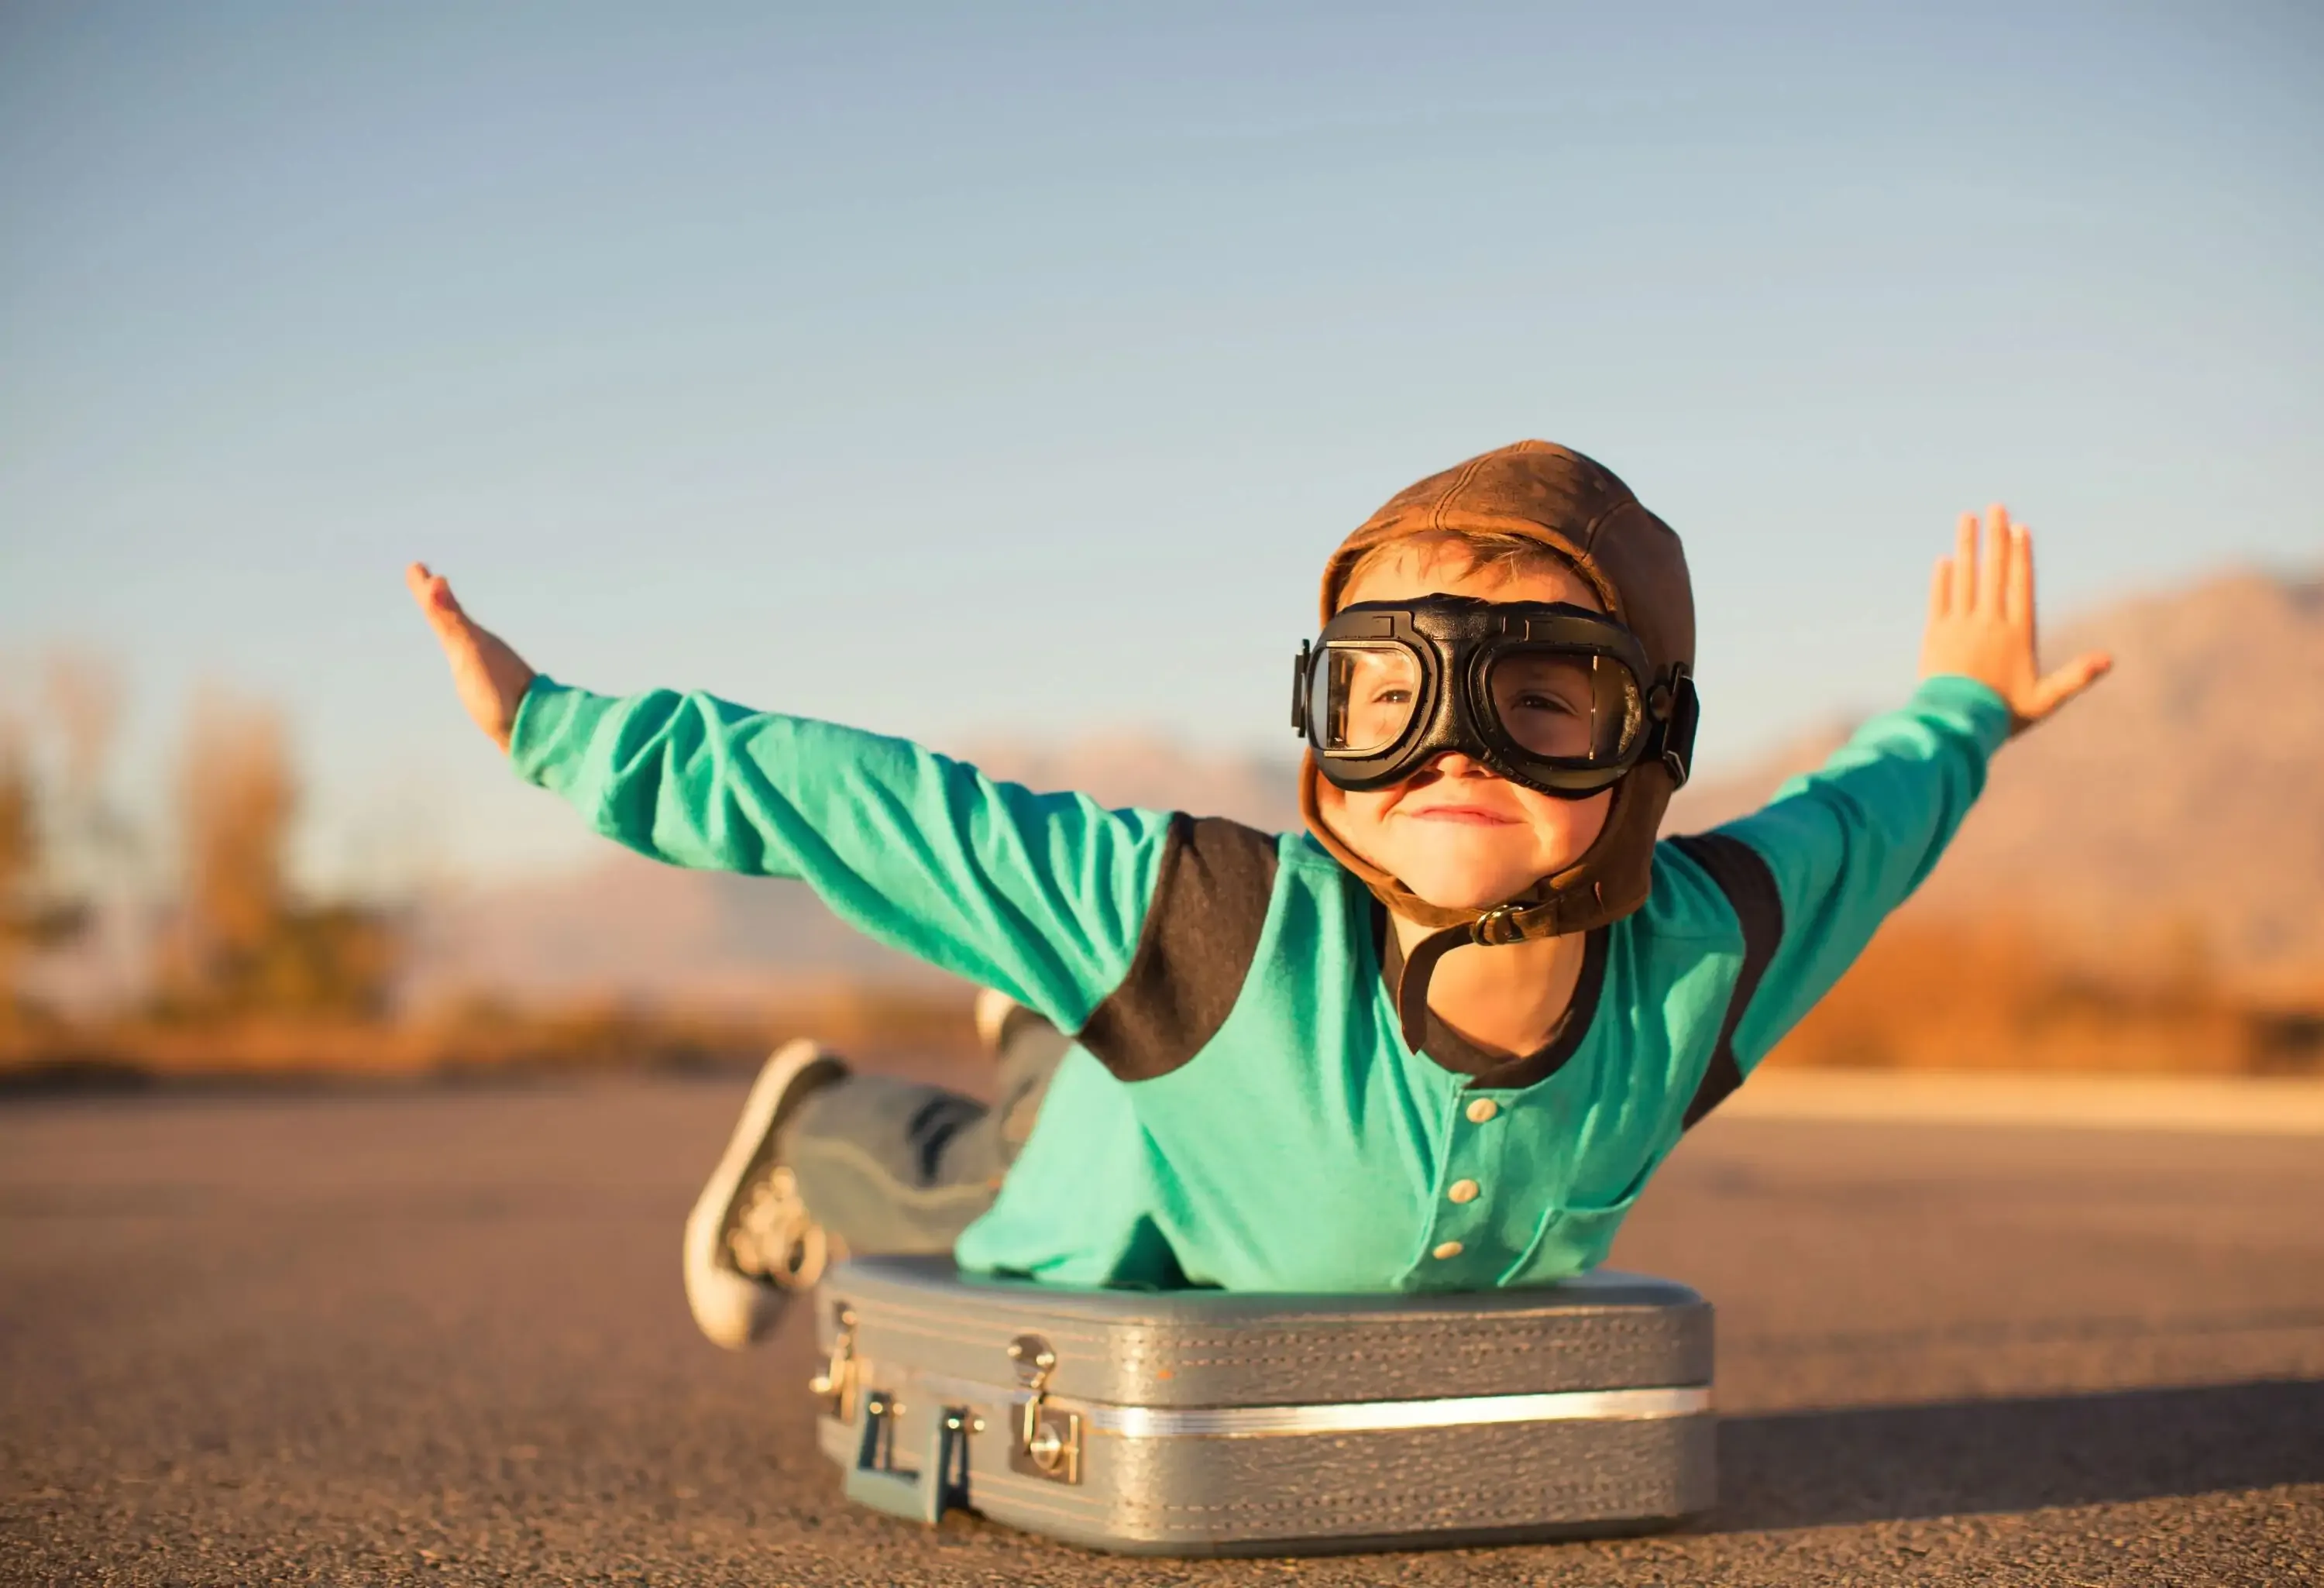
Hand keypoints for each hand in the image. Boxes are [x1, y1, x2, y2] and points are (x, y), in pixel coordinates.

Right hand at [405, 563, 536, 751]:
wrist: (537, 729)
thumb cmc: (499, 690)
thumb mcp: (470, 651)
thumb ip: (450, 620)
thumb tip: (436, 580)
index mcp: (472, 639)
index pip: (443, 607)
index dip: (427, 589)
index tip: (415, 566)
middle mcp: (483, 650)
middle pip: (455, 620)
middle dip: (439, 601)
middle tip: (429, 581)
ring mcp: (490, 671)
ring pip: (467, 641)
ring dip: (454, 627)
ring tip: (446, 619)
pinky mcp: (494, 693)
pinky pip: (475, 664)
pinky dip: (466, 654)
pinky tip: (471, 666)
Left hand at [1919, 505, 2110, 735]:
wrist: (1956, 726)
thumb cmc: (2004, 715)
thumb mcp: (2045, 699)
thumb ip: (2076, 676)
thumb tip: (2110, 659)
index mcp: (2017, 633)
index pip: (2020, 584)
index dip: (2021, 556)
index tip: (2019, 530)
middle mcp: (1989, 623)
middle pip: (1993, 571)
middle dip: (1995, 538)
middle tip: (1995, 508)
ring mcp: (1960, 626)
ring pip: (1964, 577)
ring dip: (1966, 546)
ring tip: (1966, 518)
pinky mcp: (1935, 635)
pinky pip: (1939, 599)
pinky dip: (1942, 579)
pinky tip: (1944, 561)